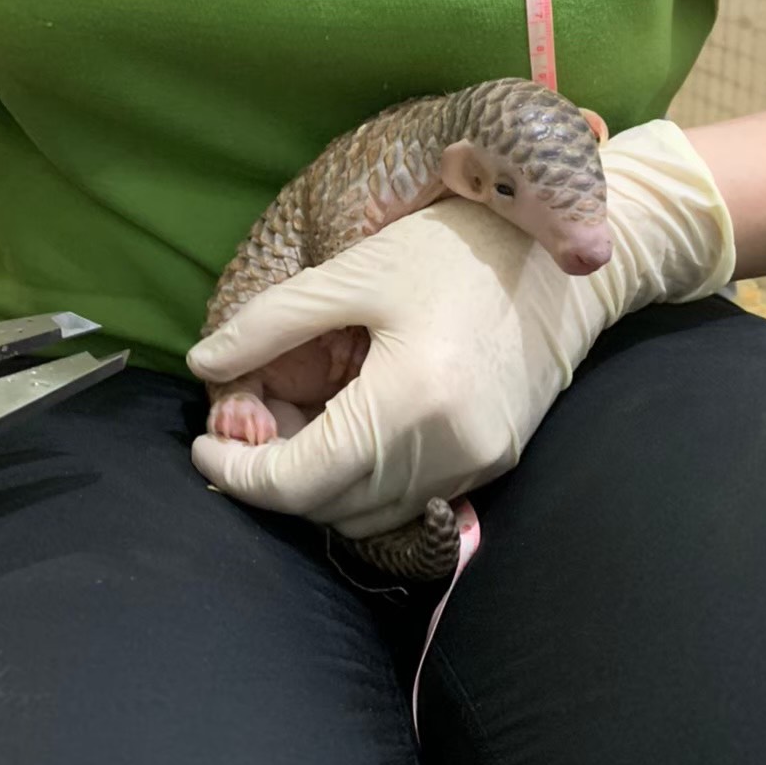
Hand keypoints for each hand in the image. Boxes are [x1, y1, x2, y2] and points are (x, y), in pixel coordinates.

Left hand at [188, 120, 734, 537]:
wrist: (562, 255)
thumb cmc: (454, 249)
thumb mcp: (353, 271)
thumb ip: (269, 324)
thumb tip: (205, 365)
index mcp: (410, 401)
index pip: (301, 481)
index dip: (239, 472)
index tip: (203, 445)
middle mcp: (448, 451)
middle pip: (331, 507)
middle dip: (272, 478)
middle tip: (245, 421)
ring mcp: (478, 465)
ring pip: (368, 515)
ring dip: (318, 485)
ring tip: (296, 422)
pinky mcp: (495, 463)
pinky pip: (409, 499)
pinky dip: (364, 481)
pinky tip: (350, 427)